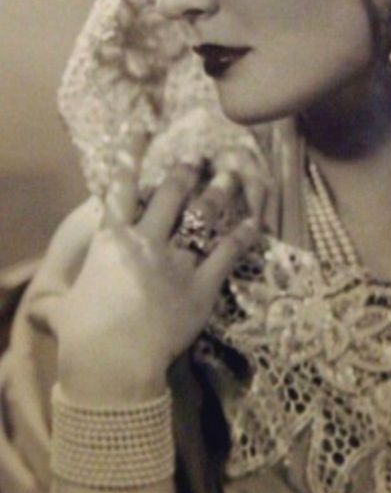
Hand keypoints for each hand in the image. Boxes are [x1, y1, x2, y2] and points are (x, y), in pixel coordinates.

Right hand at [55, 131, 261, 403]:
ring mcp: (177, 261)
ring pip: (204, 216)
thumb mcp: (58, 313)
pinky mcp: (202, 286)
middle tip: (198, 158)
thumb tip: (34, 309)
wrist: (113, 363)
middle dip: (186, 171)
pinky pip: (227, 254)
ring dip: (219, 192)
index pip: (119, 188)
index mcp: (111, 241)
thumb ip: (52, 304)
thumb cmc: (81, 338)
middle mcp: (146, 242)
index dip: (130, 155)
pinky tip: (255, 222)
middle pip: (171, 194)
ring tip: (231, 174)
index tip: (141, 129)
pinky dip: (243, 236)